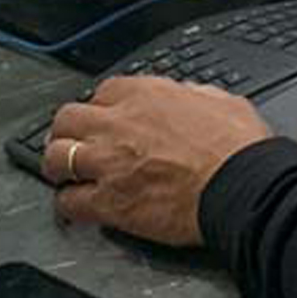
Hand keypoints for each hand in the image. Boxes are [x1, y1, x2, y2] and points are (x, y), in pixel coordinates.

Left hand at [43, 76, 273, 245]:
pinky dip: (69, 204)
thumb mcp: (220, 100)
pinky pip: (67, 202)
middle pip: (66, 119)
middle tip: (76, 143)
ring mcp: (108, 164)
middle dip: (68, 131)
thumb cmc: (238, 147)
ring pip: (54, 158)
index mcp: (147, 95)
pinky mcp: (108, 202)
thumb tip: (186, 96)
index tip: (107, 118)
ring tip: (66, 175)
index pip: (103, 91)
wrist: (241, 185)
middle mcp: (119, 124)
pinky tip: (78, 206)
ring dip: (59, 166)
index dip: (102, 107)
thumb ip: (192, 95)